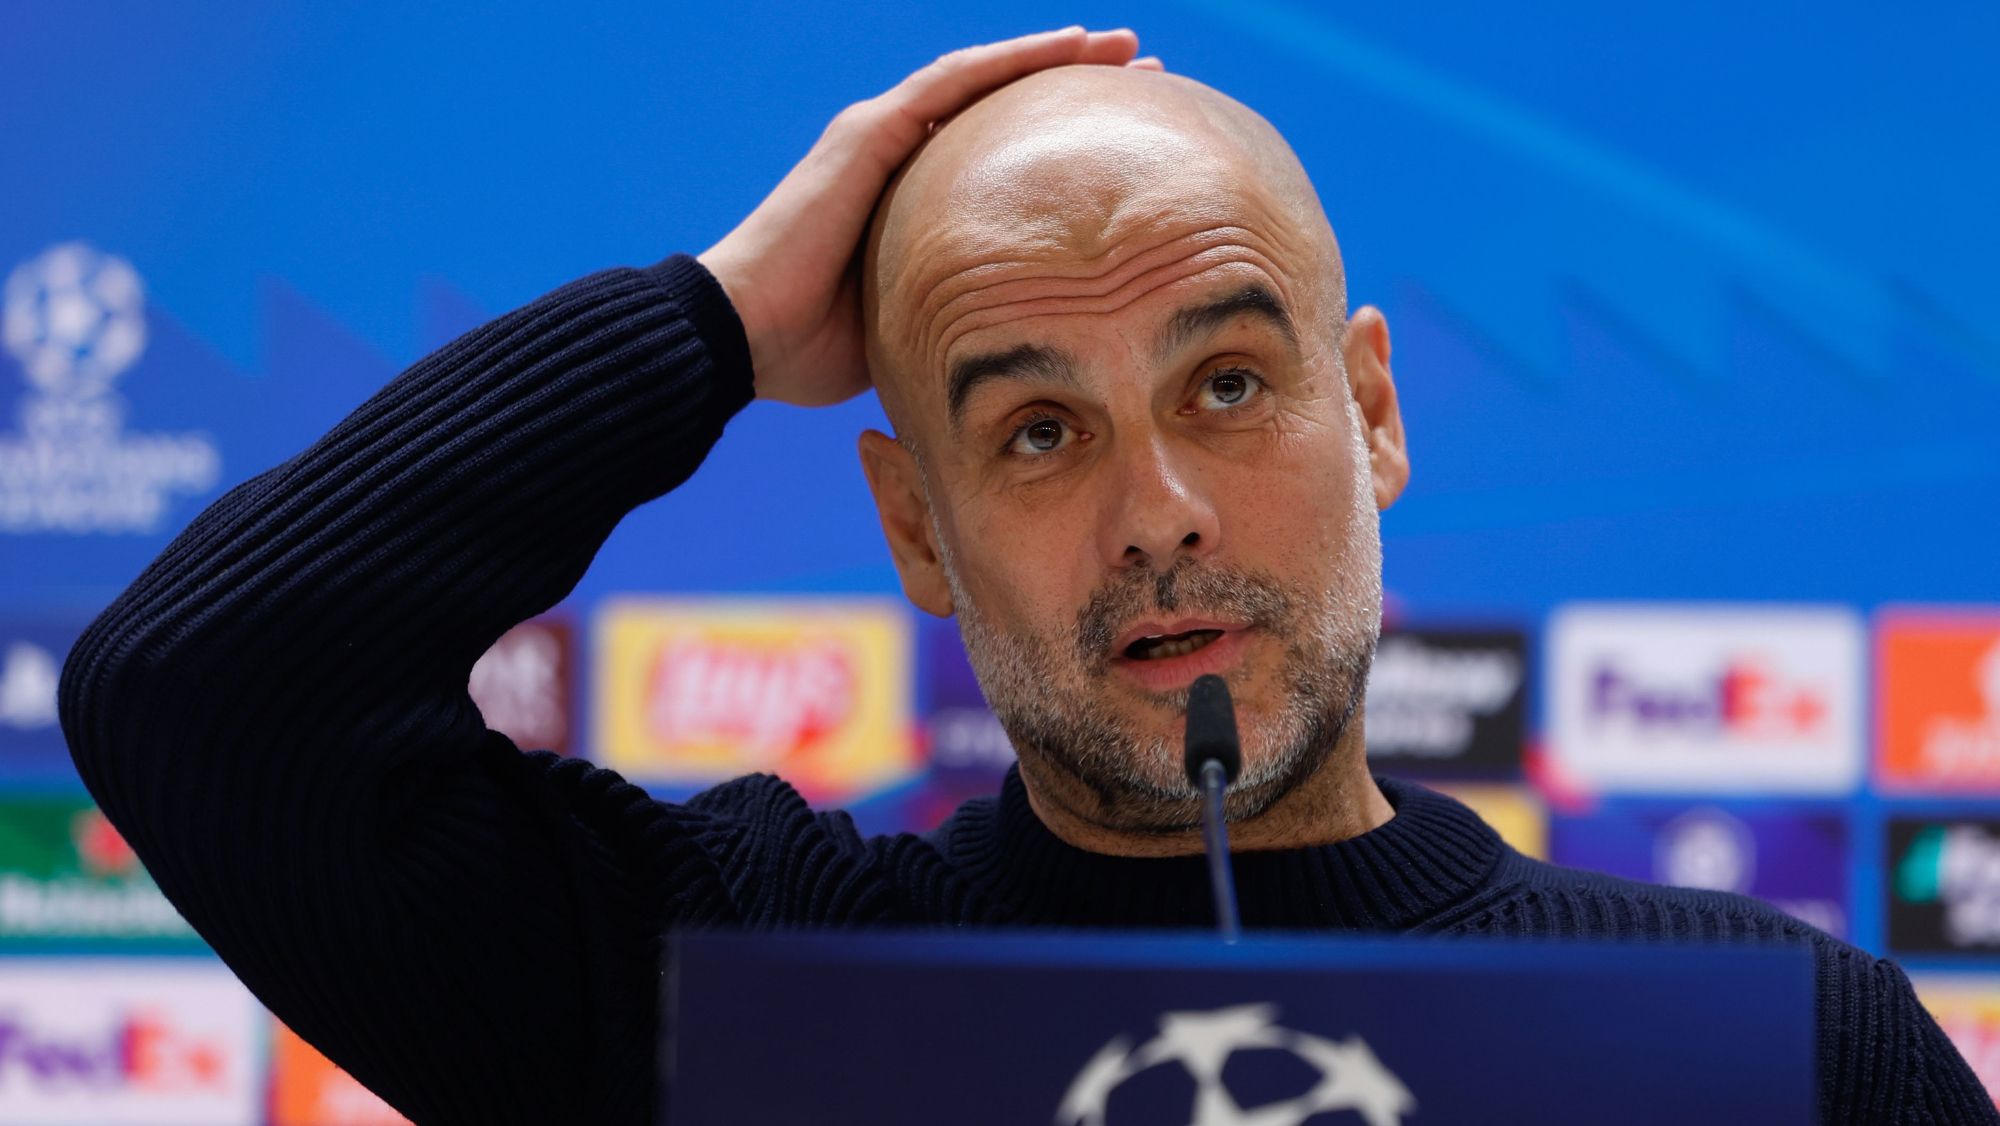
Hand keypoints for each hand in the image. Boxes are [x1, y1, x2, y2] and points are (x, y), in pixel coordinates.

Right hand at [698, 27, 1159, 406]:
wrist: (742, 336)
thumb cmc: (811, 352)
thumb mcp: (910, 329)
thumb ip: (957, 320)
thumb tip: (1013, 360)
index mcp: (907, 201)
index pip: (998, 159)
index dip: (1061, 146)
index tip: (1128, 144)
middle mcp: (894, 156)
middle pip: (1000, 110)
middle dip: (1074, 91)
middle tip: (1147, 83)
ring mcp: (880, 137)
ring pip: (985, 80)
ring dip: (1056, 58)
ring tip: (1125, 50)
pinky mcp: (868, 134)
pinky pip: (954, 83)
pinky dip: (1013, 60)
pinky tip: (1068, 45)